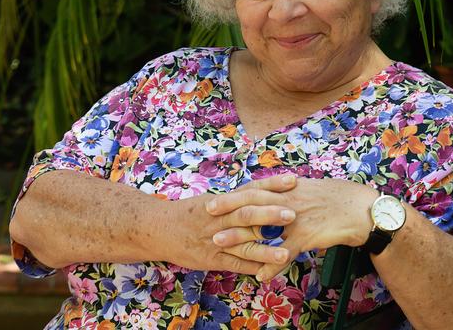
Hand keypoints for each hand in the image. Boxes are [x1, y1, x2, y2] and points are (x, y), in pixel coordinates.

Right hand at [168, 174, 297, 273]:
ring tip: (286, 252)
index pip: (250, 189)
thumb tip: (267, 193)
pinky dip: (251, 268)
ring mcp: (215, 239)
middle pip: (247, 215)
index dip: (271, 185)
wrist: (159, 229)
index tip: (292, 181)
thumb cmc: (191, 213)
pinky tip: (268, 272)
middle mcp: (219, 218)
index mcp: (223, 200)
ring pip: (243, 244)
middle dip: (270, 215)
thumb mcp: (213, 200)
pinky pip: (234, 265)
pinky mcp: (210, 259)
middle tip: (293, 214)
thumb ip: (238, 199)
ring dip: (265, 249)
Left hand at [206, 177, 378, 280]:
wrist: (360, 208)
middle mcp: (288, 200)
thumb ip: (289, 193)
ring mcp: (296, 218)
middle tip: (207, 214)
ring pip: (263, 228)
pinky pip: (285, 252)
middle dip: (228, 209)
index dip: (234, 194)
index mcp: (288, 189)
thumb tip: (275, 193)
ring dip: (240, 237)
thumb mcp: (309, 190)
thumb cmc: (336, 198)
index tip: (214, 198)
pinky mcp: (307, 235)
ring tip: (220, 244)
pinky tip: (261, 275)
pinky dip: (272, 264)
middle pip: (252, 203)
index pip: (255, 189)